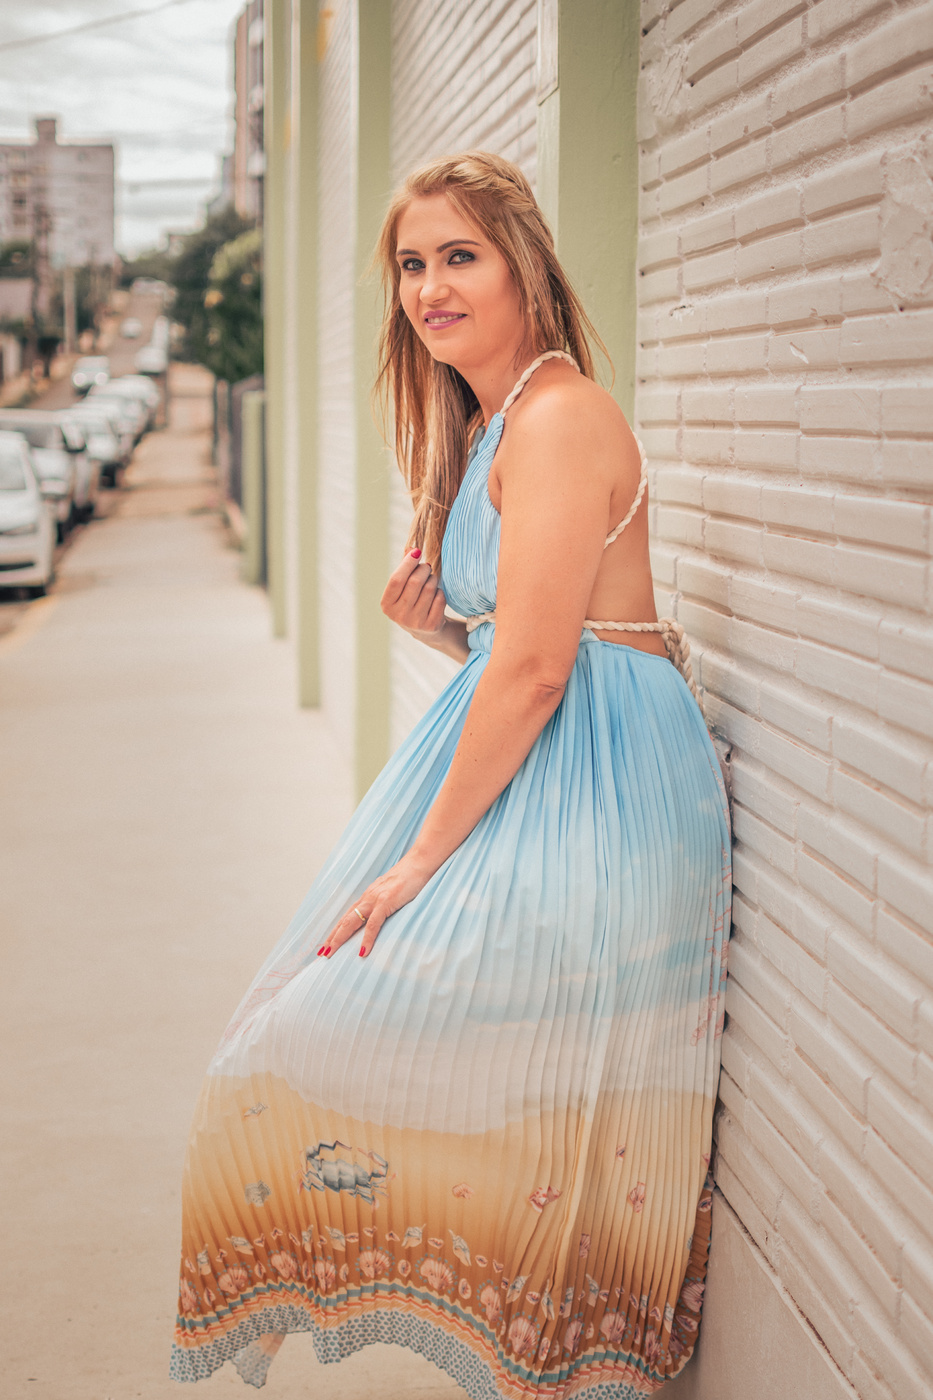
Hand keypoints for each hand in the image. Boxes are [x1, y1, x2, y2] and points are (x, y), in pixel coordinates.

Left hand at [317, 852, 434, 959]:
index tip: (328, 943)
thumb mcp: (393, 892)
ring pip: (352, 922)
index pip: (348, 916)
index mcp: (368, 896)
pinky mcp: (386, 902)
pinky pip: (373, 924)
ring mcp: (375, 899)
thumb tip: (383, 915)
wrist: (419, 862)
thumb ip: (385, 903)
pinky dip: (367, 939)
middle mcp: (367, 898)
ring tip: (331, 953)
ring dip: (340, 938)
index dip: (336, 930)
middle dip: (332, 937)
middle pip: (344, 920)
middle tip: (321, 953)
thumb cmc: (409, 877)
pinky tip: (363, 951)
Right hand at [381, 549, 447, 645]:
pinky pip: (440, 598)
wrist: (425, 630)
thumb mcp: (403, 587)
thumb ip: (404, 568)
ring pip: (429, 589)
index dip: (407, 563)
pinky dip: (440, 592)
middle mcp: (399, 616)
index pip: (396, 579)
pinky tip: (436, 594)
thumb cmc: (411, 601)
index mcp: (387, 605)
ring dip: (433, 579)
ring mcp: (416, 622)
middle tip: (427, 567)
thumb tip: (411, 548)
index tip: (416, 552)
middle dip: (423, 569)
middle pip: (415, 582)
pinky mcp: (431, 625)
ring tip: (431, 580)